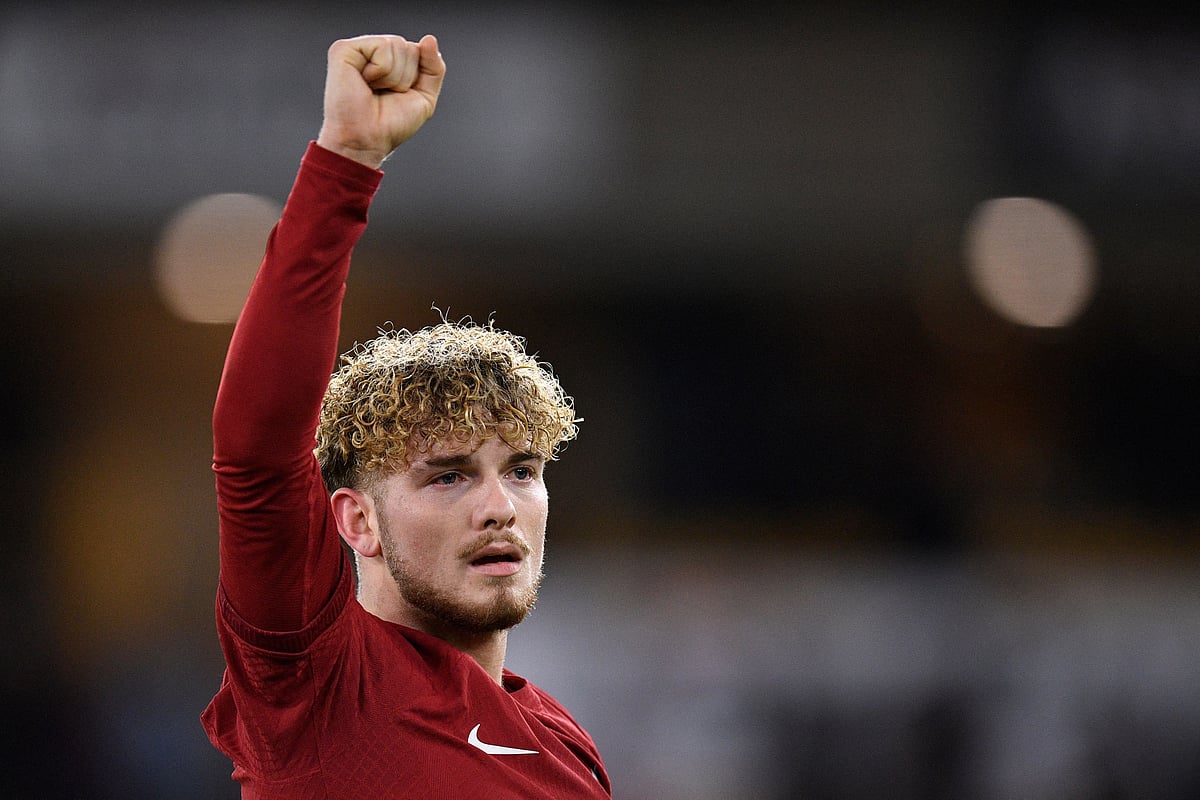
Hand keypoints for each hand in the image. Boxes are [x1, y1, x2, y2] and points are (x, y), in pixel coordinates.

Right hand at [316, 34, 445, 167]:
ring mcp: (357, 49)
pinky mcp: (344, 50)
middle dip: (406, 77)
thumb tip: (429, 39)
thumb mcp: (424, 97)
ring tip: (374, 90)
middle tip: (384, 94)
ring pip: (397, 44)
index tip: (398, 96)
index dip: (416, 78)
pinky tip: (365, 82)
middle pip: (409, 47)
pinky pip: (382, 46)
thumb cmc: (390, 125)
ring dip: (393, 76)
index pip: (418, 51)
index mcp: (389, 62)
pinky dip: (381, 70)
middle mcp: (372, 53)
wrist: (367, 140)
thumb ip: (434, 68)